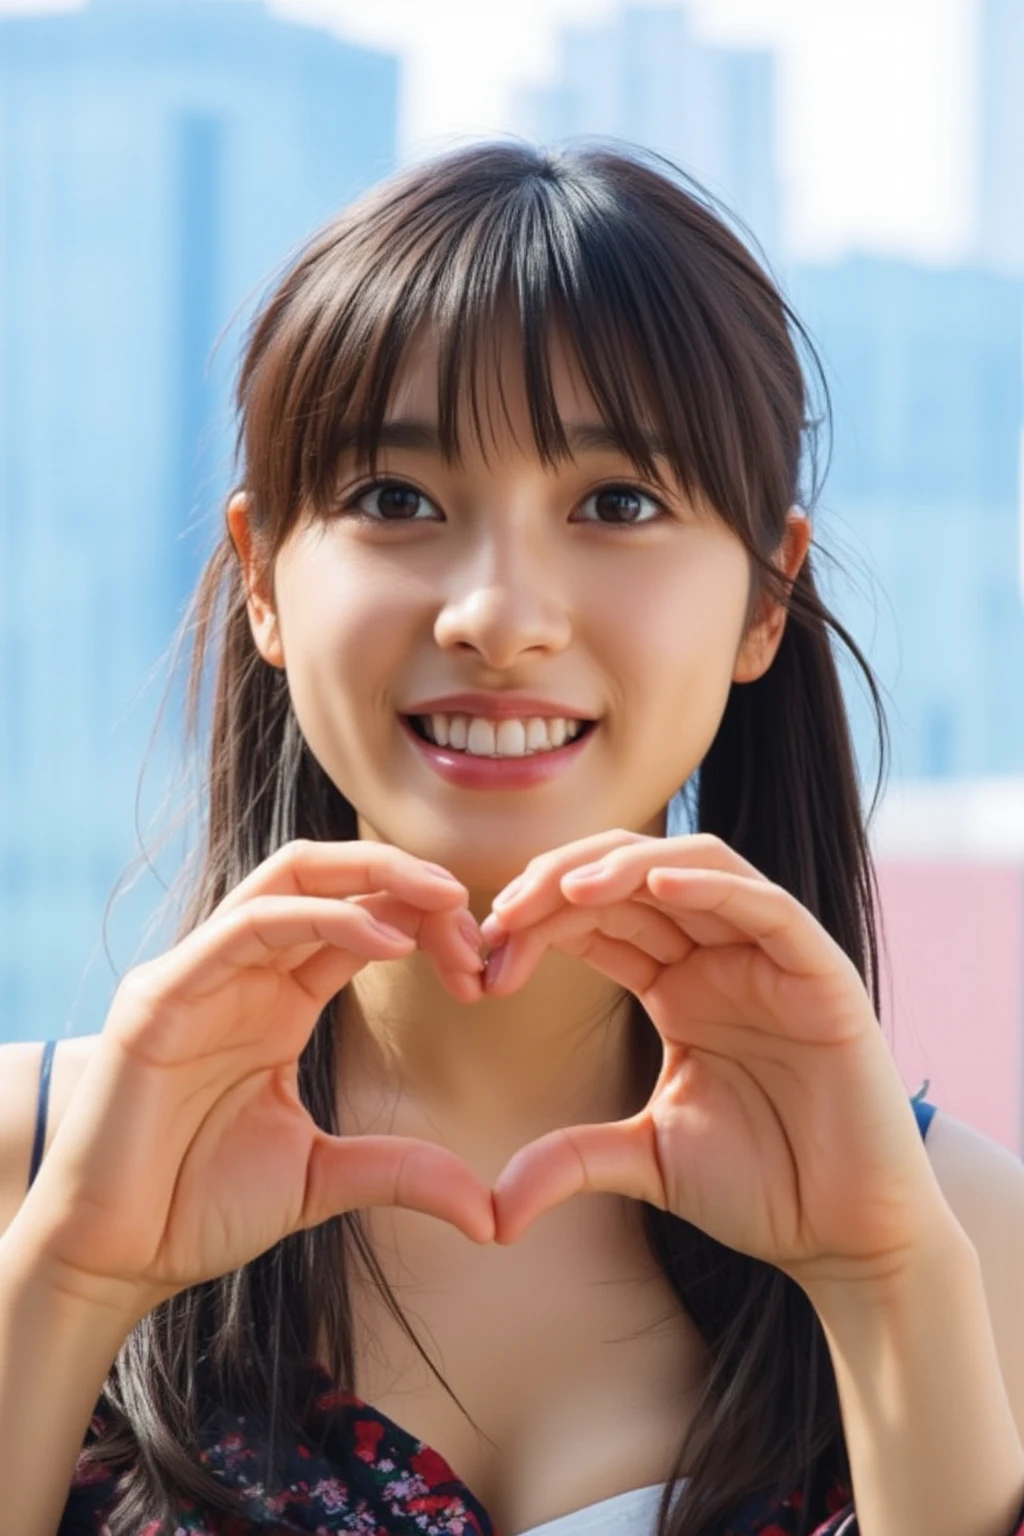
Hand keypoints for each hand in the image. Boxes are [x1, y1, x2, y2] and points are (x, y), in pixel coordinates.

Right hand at [19, 840, 492, 1316]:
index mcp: (277, 1000)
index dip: (425, 924)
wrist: (116, 1258)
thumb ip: (401, 1172)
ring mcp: (198, 976)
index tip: (484, 966)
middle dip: (404, 878)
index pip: (357, 923)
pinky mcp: (162, 996)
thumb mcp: (322, 1179)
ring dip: (372, 878)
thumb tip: (487, 1214)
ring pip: (288, 881)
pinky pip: (247, 928)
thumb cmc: (199, 1208)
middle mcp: (240, 973)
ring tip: (445, 901)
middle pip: (325, 879)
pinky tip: (386, 942)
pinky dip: (320, 919)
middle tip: (472, 908)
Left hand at [480, 831, 956, 1295]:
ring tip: (563, 890)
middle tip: (503, 914)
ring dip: (624, 867)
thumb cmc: (760, 1188)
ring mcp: (772, 960)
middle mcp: (721, 958)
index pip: (599, 920)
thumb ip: (571, 1161)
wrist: (845, 1238)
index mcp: (678, 986)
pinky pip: (766, 908)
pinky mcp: (822, 975)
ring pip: (694, 869)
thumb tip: (493, 1210)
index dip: (539, 920)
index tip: (484, 950)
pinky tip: (655, 887)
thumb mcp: (646, 1161)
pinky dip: (711, 887)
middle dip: (562, 883)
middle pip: (633, 879)